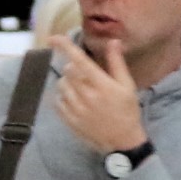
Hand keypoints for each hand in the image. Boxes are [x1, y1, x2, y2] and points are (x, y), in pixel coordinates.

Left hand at [49, 36, 149, 158]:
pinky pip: (57, 101)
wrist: (122, 142)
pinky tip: (76, 101)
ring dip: (68, 82)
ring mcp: (76, 109)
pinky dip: (63, 97)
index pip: (79, 61)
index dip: (65, 47)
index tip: (53, 38)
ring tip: (82, 90)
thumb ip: (117, 62)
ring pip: (61, 85)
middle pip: (68, 71)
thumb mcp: (127, 85)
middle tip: (85, 75)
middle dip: (73, 68)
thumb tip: (113, 41)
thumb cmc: (127, 111)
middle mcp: (87, 96)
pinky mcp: (69, 120)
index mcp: (102, 85)